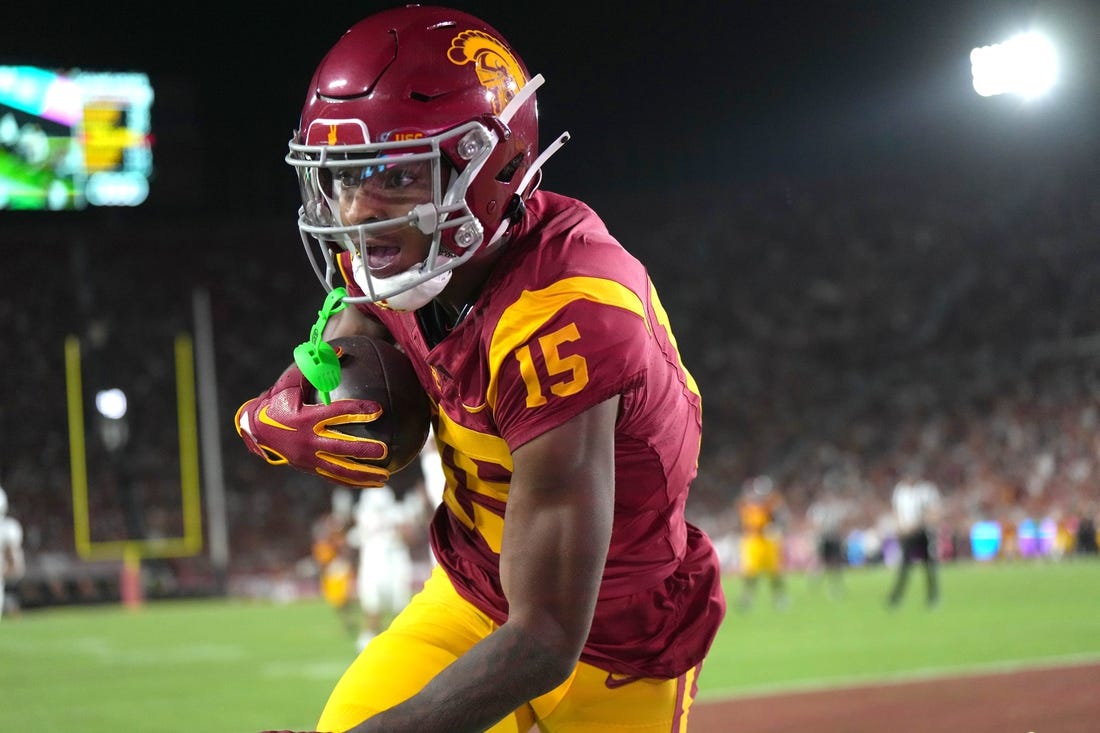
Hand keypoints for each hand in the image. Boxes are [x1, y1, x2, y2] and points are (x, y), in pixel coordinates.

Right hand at [235, 362, 390, 487]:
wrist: (256, 429)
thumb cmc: (278, 401)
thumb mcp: (291, 381)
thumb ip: (314, 367)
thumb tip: (341, 349)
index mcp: (305, 418)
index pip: (336, 414)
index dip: (357, 411)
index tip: (379, 409)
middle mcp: (308, 441)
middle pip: (340, 447)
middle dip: (363, 449)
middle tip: (384, 450)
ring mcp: (309, 458)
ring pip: (340, 468)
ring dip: (363, 474)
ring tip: (386, 476)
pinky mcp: (310, 468)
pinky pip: (335, 476)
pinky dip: (354, 481)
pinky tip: (374, 483)